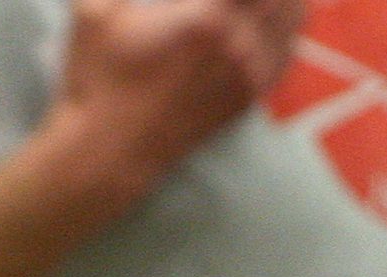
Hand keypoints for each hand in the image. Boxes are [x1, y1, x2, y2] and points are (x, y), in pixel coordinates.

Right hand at [57, 0, 305, 186]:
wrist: (107, 152)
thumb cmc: (97, 82)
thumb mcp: (92, 16)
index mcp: (209, 16)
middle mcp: (240, 41)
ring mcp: (250, 71)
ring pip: (295, 14)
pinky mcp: (249, 95)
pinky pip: (287, 50)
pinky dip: (287, 25)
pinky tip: (274, 15)